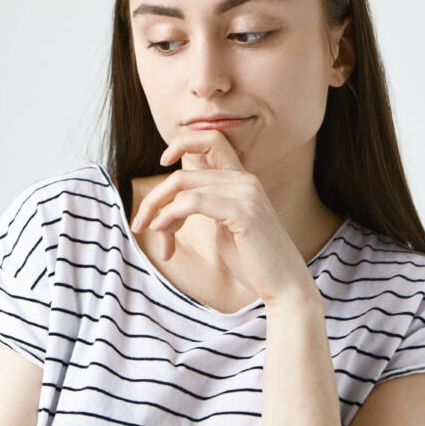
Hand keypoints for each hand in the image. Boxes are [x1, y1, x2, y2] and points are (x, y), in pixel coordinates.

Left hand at [128, 129, 316, 307]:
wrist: (285, 286)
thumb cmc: (253, 261)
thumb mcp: (223, 228)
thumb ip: (205, 208)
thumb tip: (170, 205)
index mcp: (241, 179)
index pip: (212, 140)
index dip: (183, 142)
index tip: (163, 161)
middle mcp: (245, 179)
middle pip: (183, 174)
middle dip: (155, 198)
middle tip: (139, 223)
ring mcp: (246, 193)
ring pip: (183, 186)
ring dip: (158, 210)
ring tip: (151, 233)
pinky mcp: (244, 212)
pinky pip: (193, 202)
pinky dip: (170, 215)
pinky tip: (163, 231)